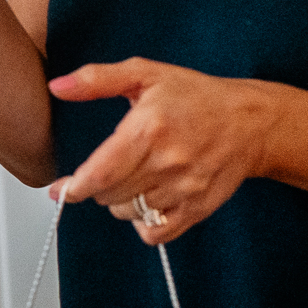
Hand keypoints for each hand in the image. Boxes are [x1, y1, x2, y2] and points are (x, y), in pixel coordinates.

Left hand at [49, 58, 283, 243]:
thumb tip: (57, 86)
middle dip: (96, 187)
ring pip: (129, 213)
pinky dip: (143, 223)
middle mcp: (167, 162)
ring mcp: (185, 189)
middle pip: (109, 196)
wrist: (251, 122)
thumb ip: (96, 79)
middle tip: (107, 168)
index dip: (74, 187)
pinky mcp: (199, 208)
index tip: (60, 189)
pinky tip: (146, 200)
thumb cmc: (195, 96)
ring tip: (131, 178)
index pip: (101, 174)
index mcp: (148, 129)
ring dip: (119, 201)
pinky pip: (157, 233)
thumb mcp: (144, 74)